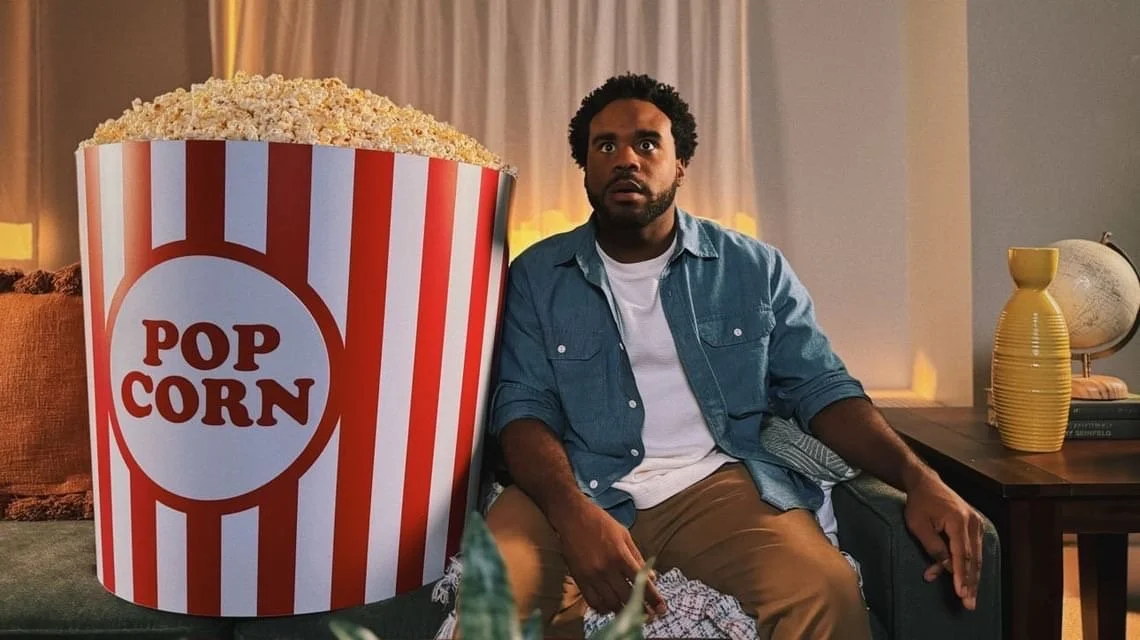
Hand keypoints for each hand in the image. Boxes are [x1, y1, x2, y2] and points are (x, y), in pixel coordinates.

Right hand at [551, 500, 666, 617]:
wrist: (572, 517)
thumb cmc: (600, 522)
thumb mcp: (624, 535)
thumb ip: (637, 557)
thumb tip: (651, 577)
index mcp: (621, 556)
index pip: (642, 583)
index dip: (654, 598)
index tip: (661, 609)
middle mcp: (607, 568)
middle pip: (627, 597)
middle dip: (641, 609)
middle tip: (649, 616)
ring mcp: (592, 575)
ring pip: (610, 603)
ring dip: (623, 611)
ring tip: (630, 614)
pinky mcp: (579, 578)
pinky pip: (592, 601)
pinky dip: (602, 608)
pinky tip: (609, 608)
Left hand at [903, 472, 983, 609]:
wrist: (926, 483)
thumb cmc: (918, 504)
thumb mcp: (918, 525)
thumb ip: (933, 546)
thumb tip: (946, 567)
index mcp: (958, 520)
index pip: (961, 555)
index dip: (961, 576)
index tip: (961, 593)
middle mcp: (972, 522)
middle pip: (974, 559)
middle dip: (971, 583)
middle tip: (969, 604)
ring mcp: (977, 523)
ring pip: (977, 557)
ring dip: (972, 578)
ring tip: (970, 597)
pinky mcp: (975, 525)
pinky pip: (975, 550)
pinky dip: (971, 566)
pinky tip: (969, 581)